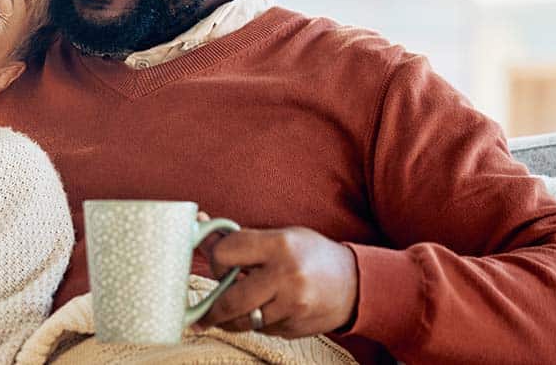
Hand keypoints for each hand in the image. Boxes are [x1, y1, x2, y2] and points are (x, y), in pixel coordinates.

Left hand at [197, 227, 358, 338]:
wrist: (355, 284)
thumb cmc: (311, 254)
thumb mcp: (279, 237)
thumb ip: (240, 239)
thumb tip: (200, 224)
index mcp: (279, 245)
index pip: (225, 252)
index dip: (216, 259)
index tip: (219, 264)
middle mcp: (286, 276)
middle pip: (230, 300)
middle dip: (211, 309)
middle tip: (202, 314)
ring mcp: (293, 305)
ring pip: (244, 321)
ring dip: (230, 320)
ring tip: (224, 316)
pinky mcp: (297, 327)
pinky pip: (263, 330)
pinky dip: (256, 324)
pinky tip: (263, 313)